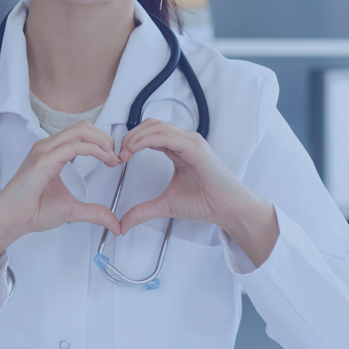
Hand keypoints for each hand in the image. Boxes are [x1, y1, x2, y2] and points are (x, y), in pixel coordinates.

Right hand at [0, 121, 123, 282]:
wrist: (12, 220)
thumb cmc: (32, 211)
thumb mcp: (72, 210)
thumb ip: (95, 213)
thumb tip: (114, 224)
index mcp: (52, 153)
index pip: (81, 134)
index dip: (102, 142)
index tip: (114, 159)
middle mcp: (47, 147)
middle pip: (83, 127)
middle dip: (105, 138)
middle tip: (116, 156)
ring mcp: (44, 150)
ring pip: (80, 131)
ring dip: (102, 141)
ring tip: (112, 157)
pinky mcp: (44, 159)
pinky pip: (75, 146)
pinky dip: (94, 150)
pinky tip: (104, 159)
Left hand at [115, 119, 277, 263]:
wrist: (229, 210)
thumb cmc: (207, 203)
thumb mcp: (167, 205)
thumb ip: (144, 211)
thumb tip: (123, 224)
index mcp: (179, 149)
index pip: (150, 133)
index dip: (132, 141)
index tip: (120, 158)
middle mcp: (185, 141)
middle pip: (151, 125)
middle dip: (130, 136)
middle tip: (119, 154)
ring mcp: (192, 142)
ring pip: (157, 127)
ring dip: (136, 136)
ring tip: (124, 152)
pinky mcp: (196, 149)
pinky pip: (167, 137)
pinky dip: (147, 140)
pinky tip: (135, 150)